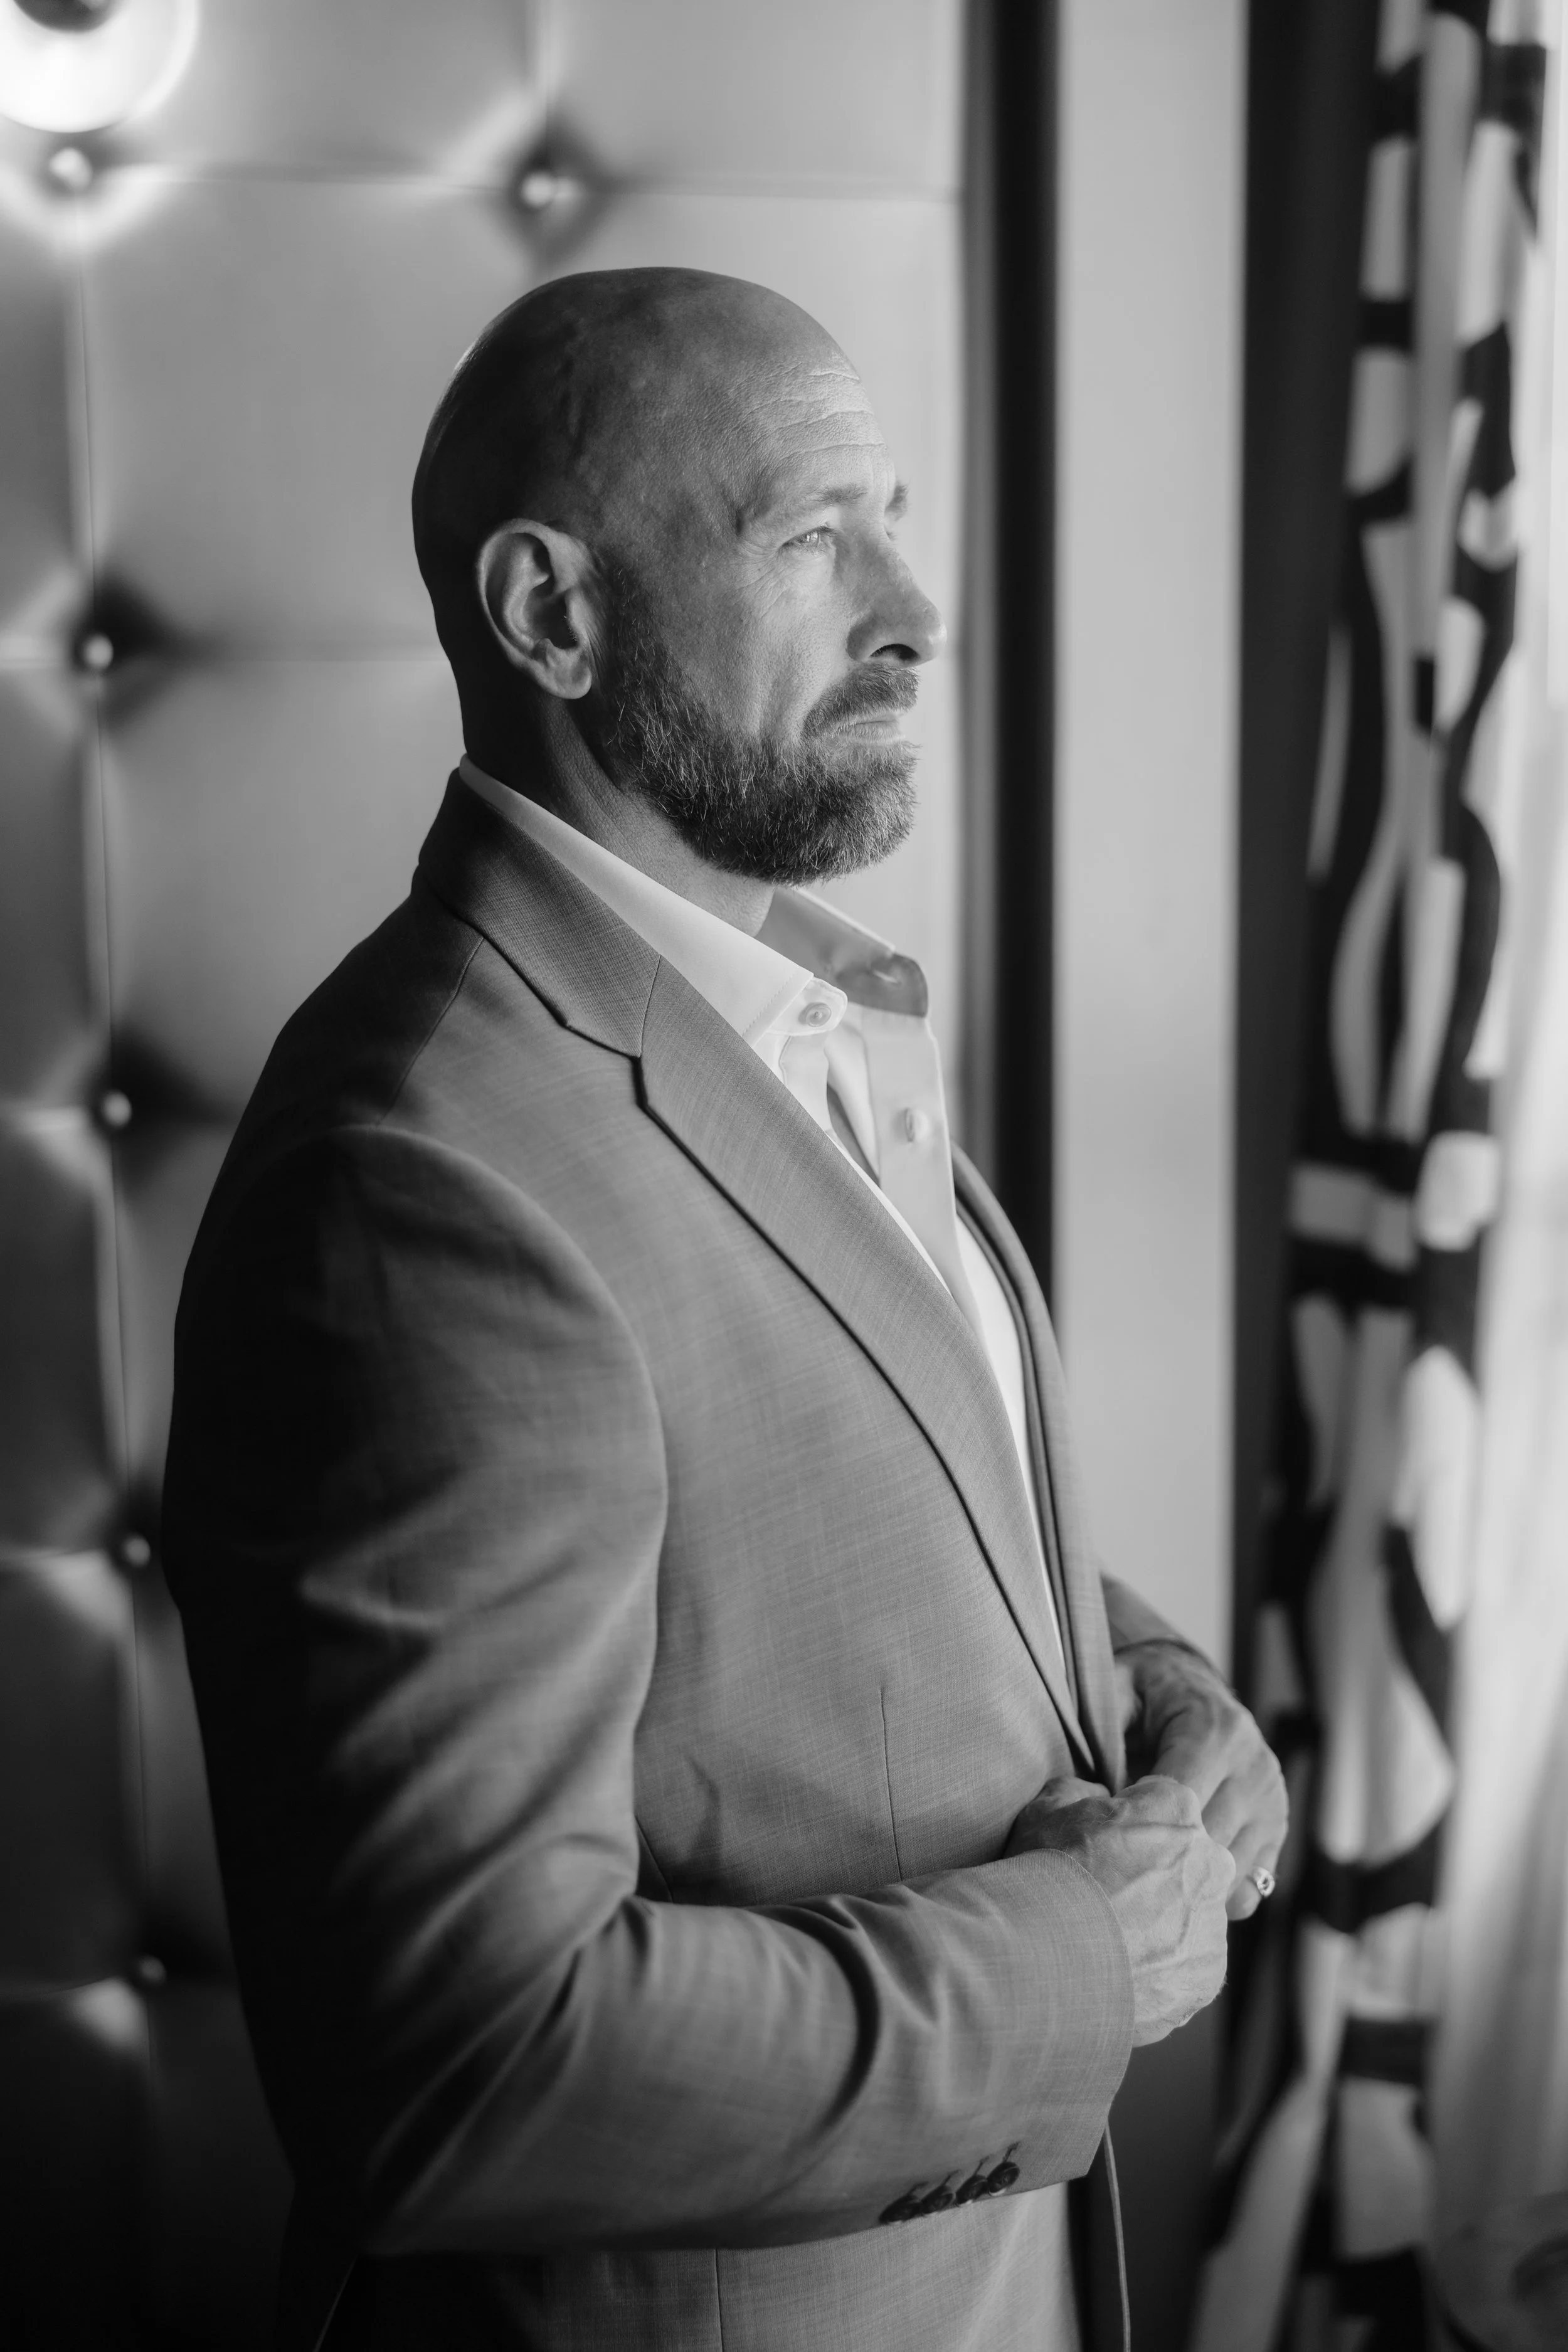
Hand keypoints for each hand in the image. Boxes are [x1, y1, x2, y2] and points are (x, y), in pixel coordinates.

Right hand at [1008, 1775, 1233, 2044]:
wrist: (1048, 1960)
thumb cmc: (1046, 1874)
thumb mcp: (1046, 1810)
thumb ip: (1080, 1792)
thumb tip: (1096, 1799)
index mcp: (1176, 1808)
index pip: (1161, 1805)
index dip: (1127, 1825)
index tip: (1101, 1848)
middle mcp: (1211, 1860)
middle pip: (1186, 1862)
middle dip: (1155, 1875)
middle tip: (1106, 1898)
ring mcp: (1214, 1922)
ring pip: (1189, 1919)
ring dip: (1160, 1927)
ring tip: (1108, 1944)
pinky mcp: (1209, 1976)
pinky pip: (1186, 1969)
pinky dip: (1159, 1973)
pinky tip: (1120, 1975)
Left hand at [1115, 1641, 1287, 1919]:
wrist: (1186, 1685)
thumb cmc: (1140, 1695)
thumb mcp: (1114, 1692)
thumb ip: (1103, 1733)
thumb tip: (1092, 1795)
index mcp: (1214, 1732)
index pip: (1180, 1801)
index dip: (1137, 1829)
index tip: (1103, 1842)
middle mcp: (1254, 1767)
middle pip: (1208, 1842)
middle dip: (1159, 1865)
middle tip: (1116, 1877)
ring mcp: (1271, 1800)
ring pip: (1232, 1871)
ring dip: (1187, 1888)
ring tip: (1143, 1888)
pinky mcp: (1277, 1827)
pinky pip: (1253, 1884)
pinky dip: (1218, 1897)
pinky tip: (1180, 1892)